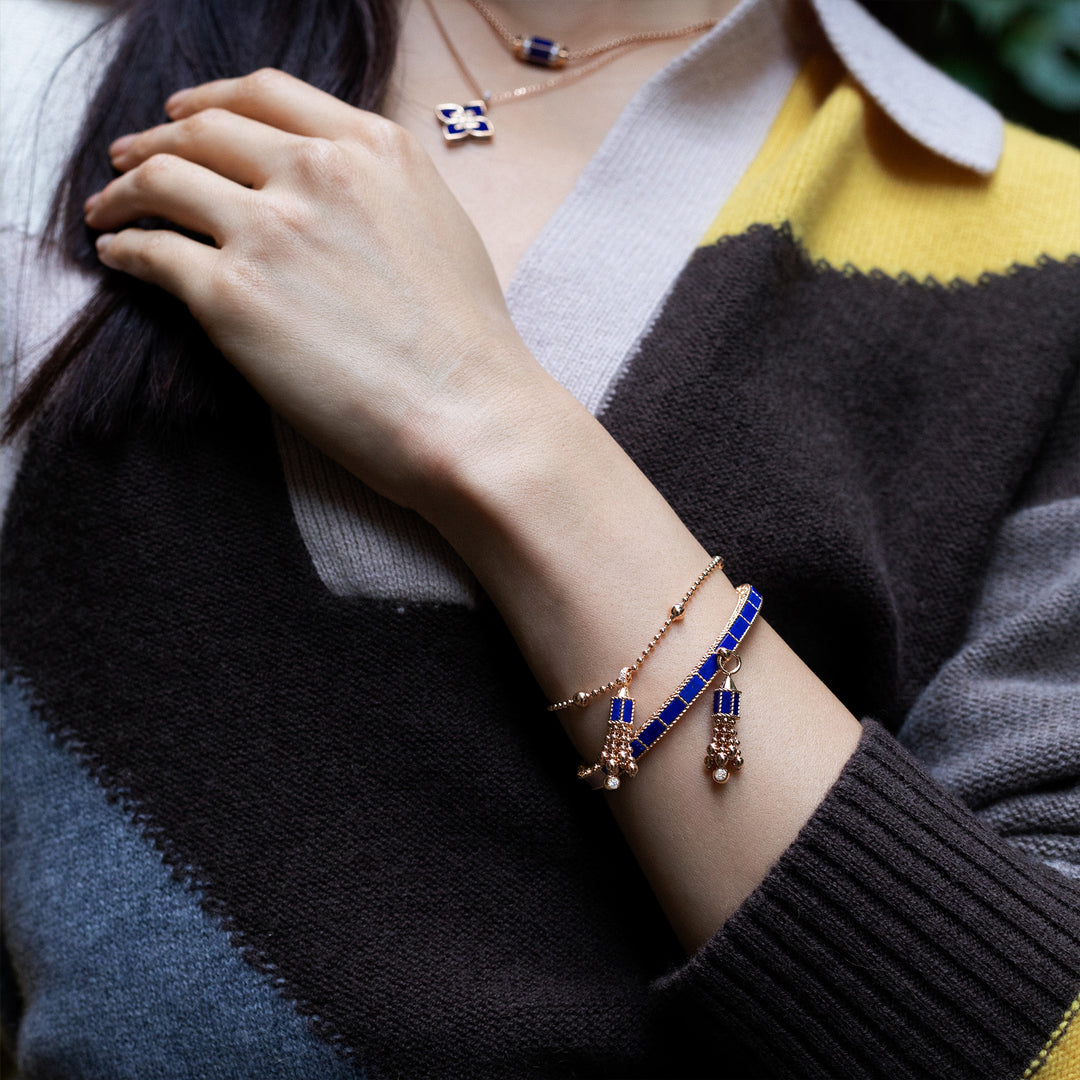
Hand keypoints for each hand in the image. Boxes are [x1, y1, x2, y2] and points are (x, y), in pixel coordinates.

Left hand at [83, 68, 541, 507]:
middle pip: (204, 129)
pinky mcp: (231, 295)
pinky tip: (118, 257)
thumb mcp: (442, 227)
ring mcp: (269, 230)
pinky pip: (152, 253)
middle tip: (130, 162)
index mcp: (373, 150)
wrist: (469, 414)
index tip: (185, 115)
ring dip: (123, 192)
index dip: (212, 101)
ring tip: (108, 210)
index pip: (267, 95)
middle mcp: (317, 172)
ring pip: (162, 180)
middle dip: (156, 140)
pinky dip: (124, 249)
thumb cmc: (467, 343)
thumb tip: (332, 189)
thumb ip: (380, 189)